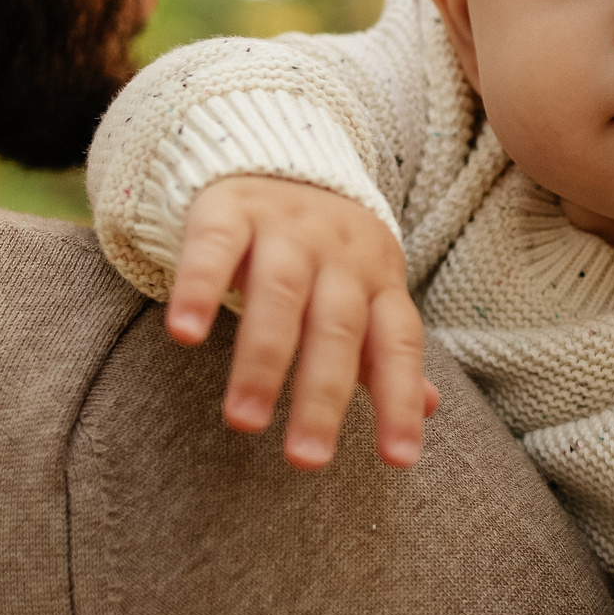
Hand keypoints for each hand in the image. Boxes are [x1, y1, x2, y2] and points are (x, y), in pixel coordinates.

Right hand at [164, 176, 437, 468]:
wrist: (280, 153)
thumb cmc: (327, 251)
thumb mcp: (366, 292)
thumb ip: (385, 352)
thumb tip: (428, 409)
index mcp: (379, 280)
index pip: (397, 344)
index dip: (399, 400)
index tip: (399, 460)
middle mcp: (339, 254)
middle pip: (336, 328)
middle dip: (323, 397)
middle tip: (307, 460)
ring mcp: (286, 228)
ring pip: (279, 294)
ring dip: (263, 360)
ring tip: (244, 421)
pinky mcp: (231, 208)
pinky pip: (215, 248)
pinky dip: (200, 289)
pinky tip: (185, 335)